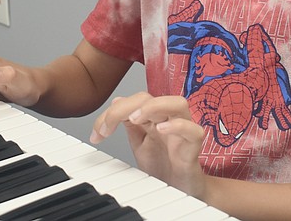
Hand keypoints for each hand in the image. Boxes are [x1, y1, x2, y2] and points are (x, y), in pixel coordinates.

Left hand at [91, 93, 206, 197]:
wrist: (182, 193)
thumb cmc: (164, 167)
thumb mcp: (139, 145)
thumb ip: (130, 125)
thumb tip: (115, 102)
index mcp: (155, 118)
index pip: (134, 101)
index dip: (112, 112)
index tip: (97, 133)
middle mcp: (169, 120)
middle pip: (151, 98)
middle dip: (125, 107)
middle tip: (108, 127)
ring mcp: (183, 132)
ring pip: (178, 104)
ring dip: (154, 106)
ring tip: (135, 118)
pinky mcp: (193, 148)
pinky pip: (193, 130)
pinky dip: (178, 126)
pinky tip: (161, 129)